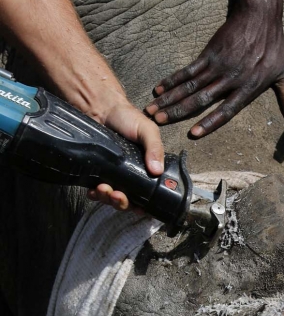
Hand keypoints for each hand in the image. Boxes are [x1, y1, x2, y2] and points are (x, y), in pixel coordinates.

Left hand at [85, 95, 163, 210]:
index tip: (138, 207)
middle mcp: (129, 175)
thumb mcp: (147, 130)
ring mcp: (111, 175)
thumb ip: (155, 148)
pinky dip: (94, 194)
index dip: (143, 205)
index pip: (146, 194)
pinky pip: (95, 190)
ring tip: (103, 189)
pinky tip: (92, 190)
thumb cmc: (127, 118)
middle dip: (121, 203)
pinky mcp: (95, 172)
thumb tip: (157, 171)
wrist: (100, 108)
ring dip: (107, 199)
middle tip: (117, 195)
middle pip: (127, 201)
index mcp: (144, 169)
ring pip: (111, 198)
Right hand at [145, 0, 283, 136]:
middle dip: (178, 112)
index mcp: (247, 89)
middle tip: (158, 123)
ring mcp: (217, 66)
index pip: (226, 111)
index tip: (193, 134)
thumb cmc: (274, 46)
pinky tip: (160, 88)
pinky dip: (173, 80)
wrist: (260, 15)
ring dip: (170, 99)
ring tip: (152, 109)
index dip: (209, 123)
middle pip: (200, 100)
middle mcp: (230, 80)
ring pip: (190, 86)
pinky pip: (188, 70)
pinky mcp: (209, 54)